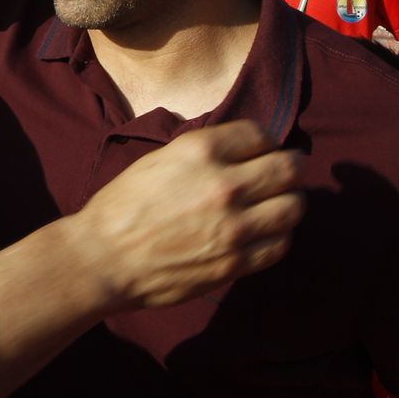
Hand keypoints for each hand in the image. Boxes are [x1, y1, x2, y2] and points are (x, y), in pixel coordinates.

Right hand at [67, 119, 306, 310]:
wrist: (105, 257)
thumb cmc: (125, 204)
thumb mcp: (162, 158)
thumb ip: (207, 152)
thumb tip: (245, 150)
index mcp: (202, 150)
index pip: (261, 135)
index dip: (266, 142)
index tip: (265, 149)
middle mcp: (225, 184)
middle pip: (289, 169)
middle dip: (293, 167)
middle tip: (290, 170)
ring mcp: (233, 226)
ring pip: (293, 207)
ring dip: (291, 201)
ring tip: (282, 202)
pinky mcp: (235, 262)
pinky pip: (280, 245)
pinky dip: (281, 235)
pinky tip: (269, 232)